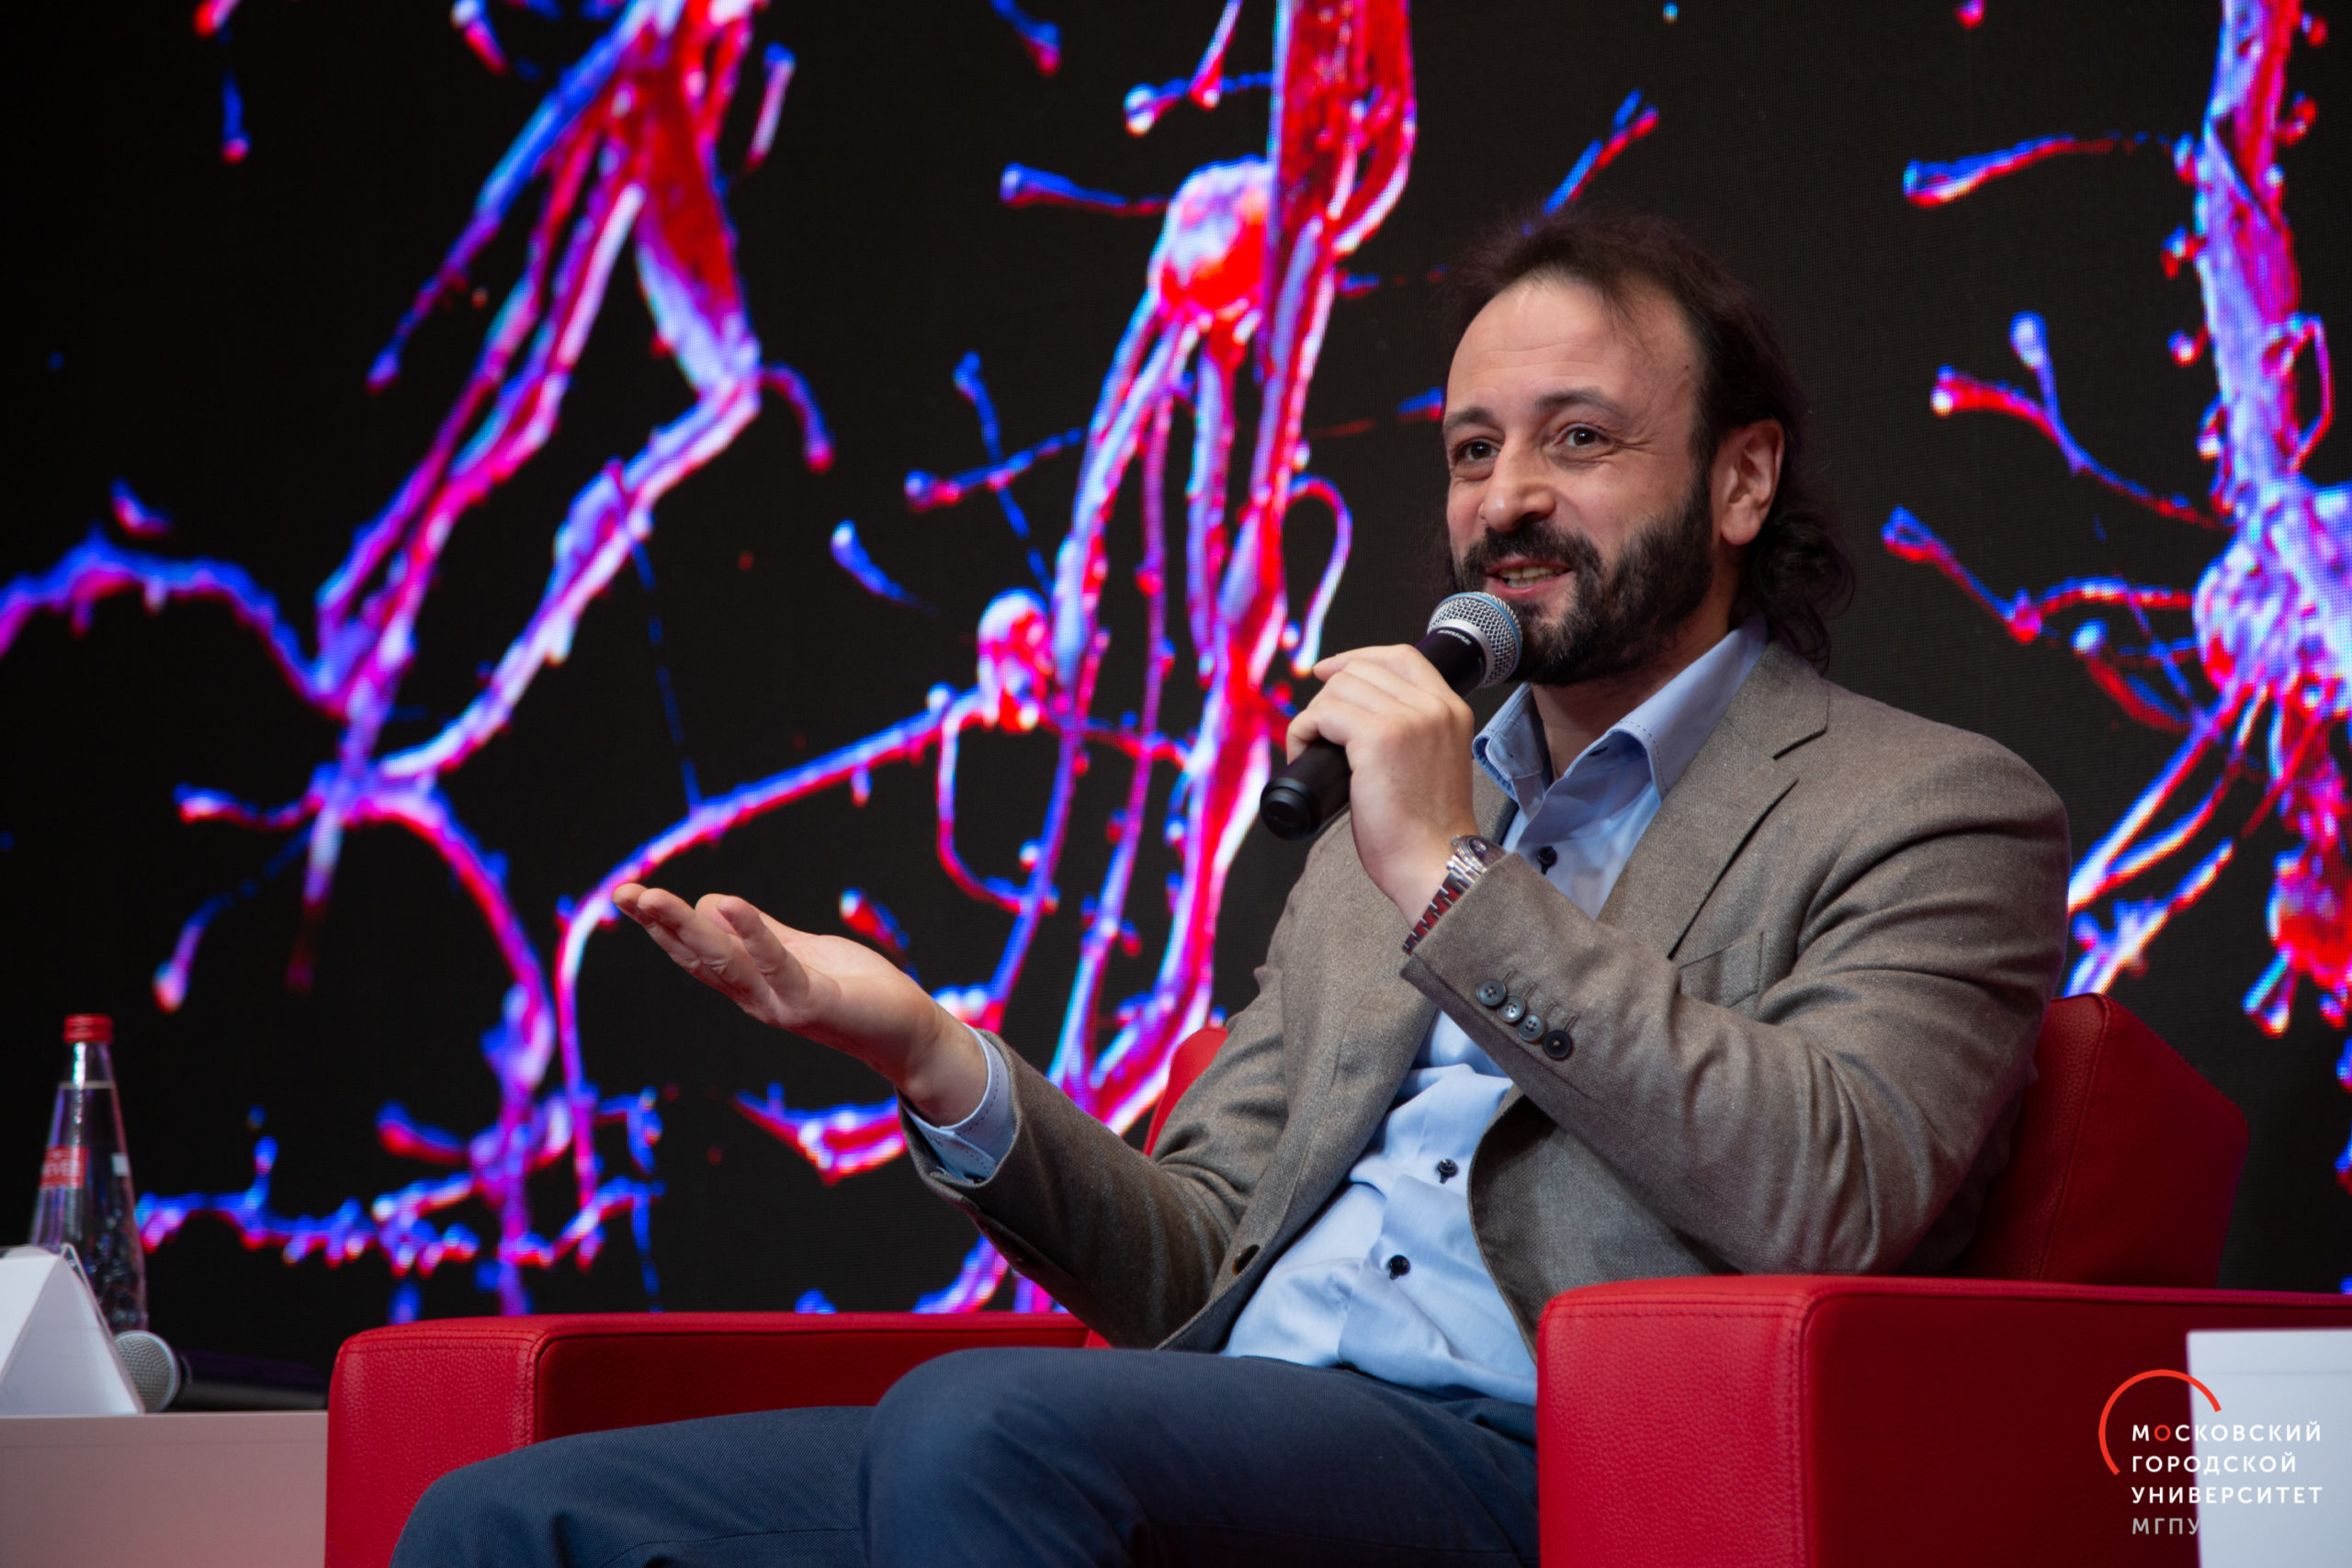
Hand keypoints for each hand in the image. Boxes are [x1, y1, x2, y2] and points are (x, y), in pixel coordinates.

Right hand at [611, 883, 988, 1123]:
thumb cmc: (858, 989)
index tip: (628, 894)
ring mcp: (780, 1004)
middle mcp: (756, 998)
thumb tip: (712, 906)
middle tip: (623, 893)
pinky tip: (726, 904)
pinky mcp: (813, 1002)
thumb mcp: (802, 951)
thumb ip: (763, 935)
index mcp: (752, 983)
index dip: (662, 925)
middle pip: (698, 956)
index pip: (695, 951)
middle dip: (659, 924)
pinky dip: (752, 933)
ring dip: (686, 928)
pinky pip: (777, 964)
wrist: (909, 1030)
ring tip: (651, 898)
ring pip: (724, 961)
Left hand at [1287, 644, 1480, 918]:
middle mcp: (1433, 707)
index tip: (1329, 672)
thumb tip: (1354, 718)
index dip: (1359, 657)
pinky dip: (1302, 731)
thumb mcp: (1431, 764)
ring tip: (1311, 751)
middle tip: (1319, 735)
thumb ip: (1411, 735)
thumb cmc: (1425, 830)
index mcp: (1451, 710)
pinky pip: (1322, 713)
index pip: (1402, 656)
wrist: (1435, 863)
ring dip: (1313, 717)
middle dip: (1329, 695)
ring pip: (1338, 689)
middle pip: (1362, 669)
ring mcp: (1407, 719)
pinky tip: (1303, 754)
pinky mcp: (1378, 737)